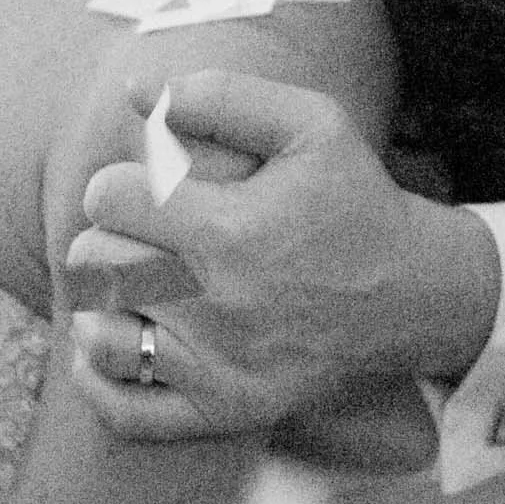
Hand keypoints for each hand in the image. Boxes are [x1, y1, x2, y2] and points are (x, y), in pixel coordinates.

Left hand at [62, 70, 499, 442]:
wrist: (409, 291)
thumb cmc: (352, 198)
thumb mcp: (309, 123)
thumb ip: (222, 96)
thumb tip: (137, 91)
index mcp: (229, 231)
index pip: (108, 199)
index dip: (118, 184)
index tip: (148, 190)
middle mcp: (216, 306)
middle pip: (95, 265)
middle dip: (111, 238)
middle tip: (147, 235)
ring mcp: (217, 367)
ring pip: (97, 336)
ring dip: (104, 304)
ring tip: (137, 284)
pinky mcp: (224, 409)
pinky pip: (126, 412)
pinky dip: (102, 379)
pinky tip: (116, 339)